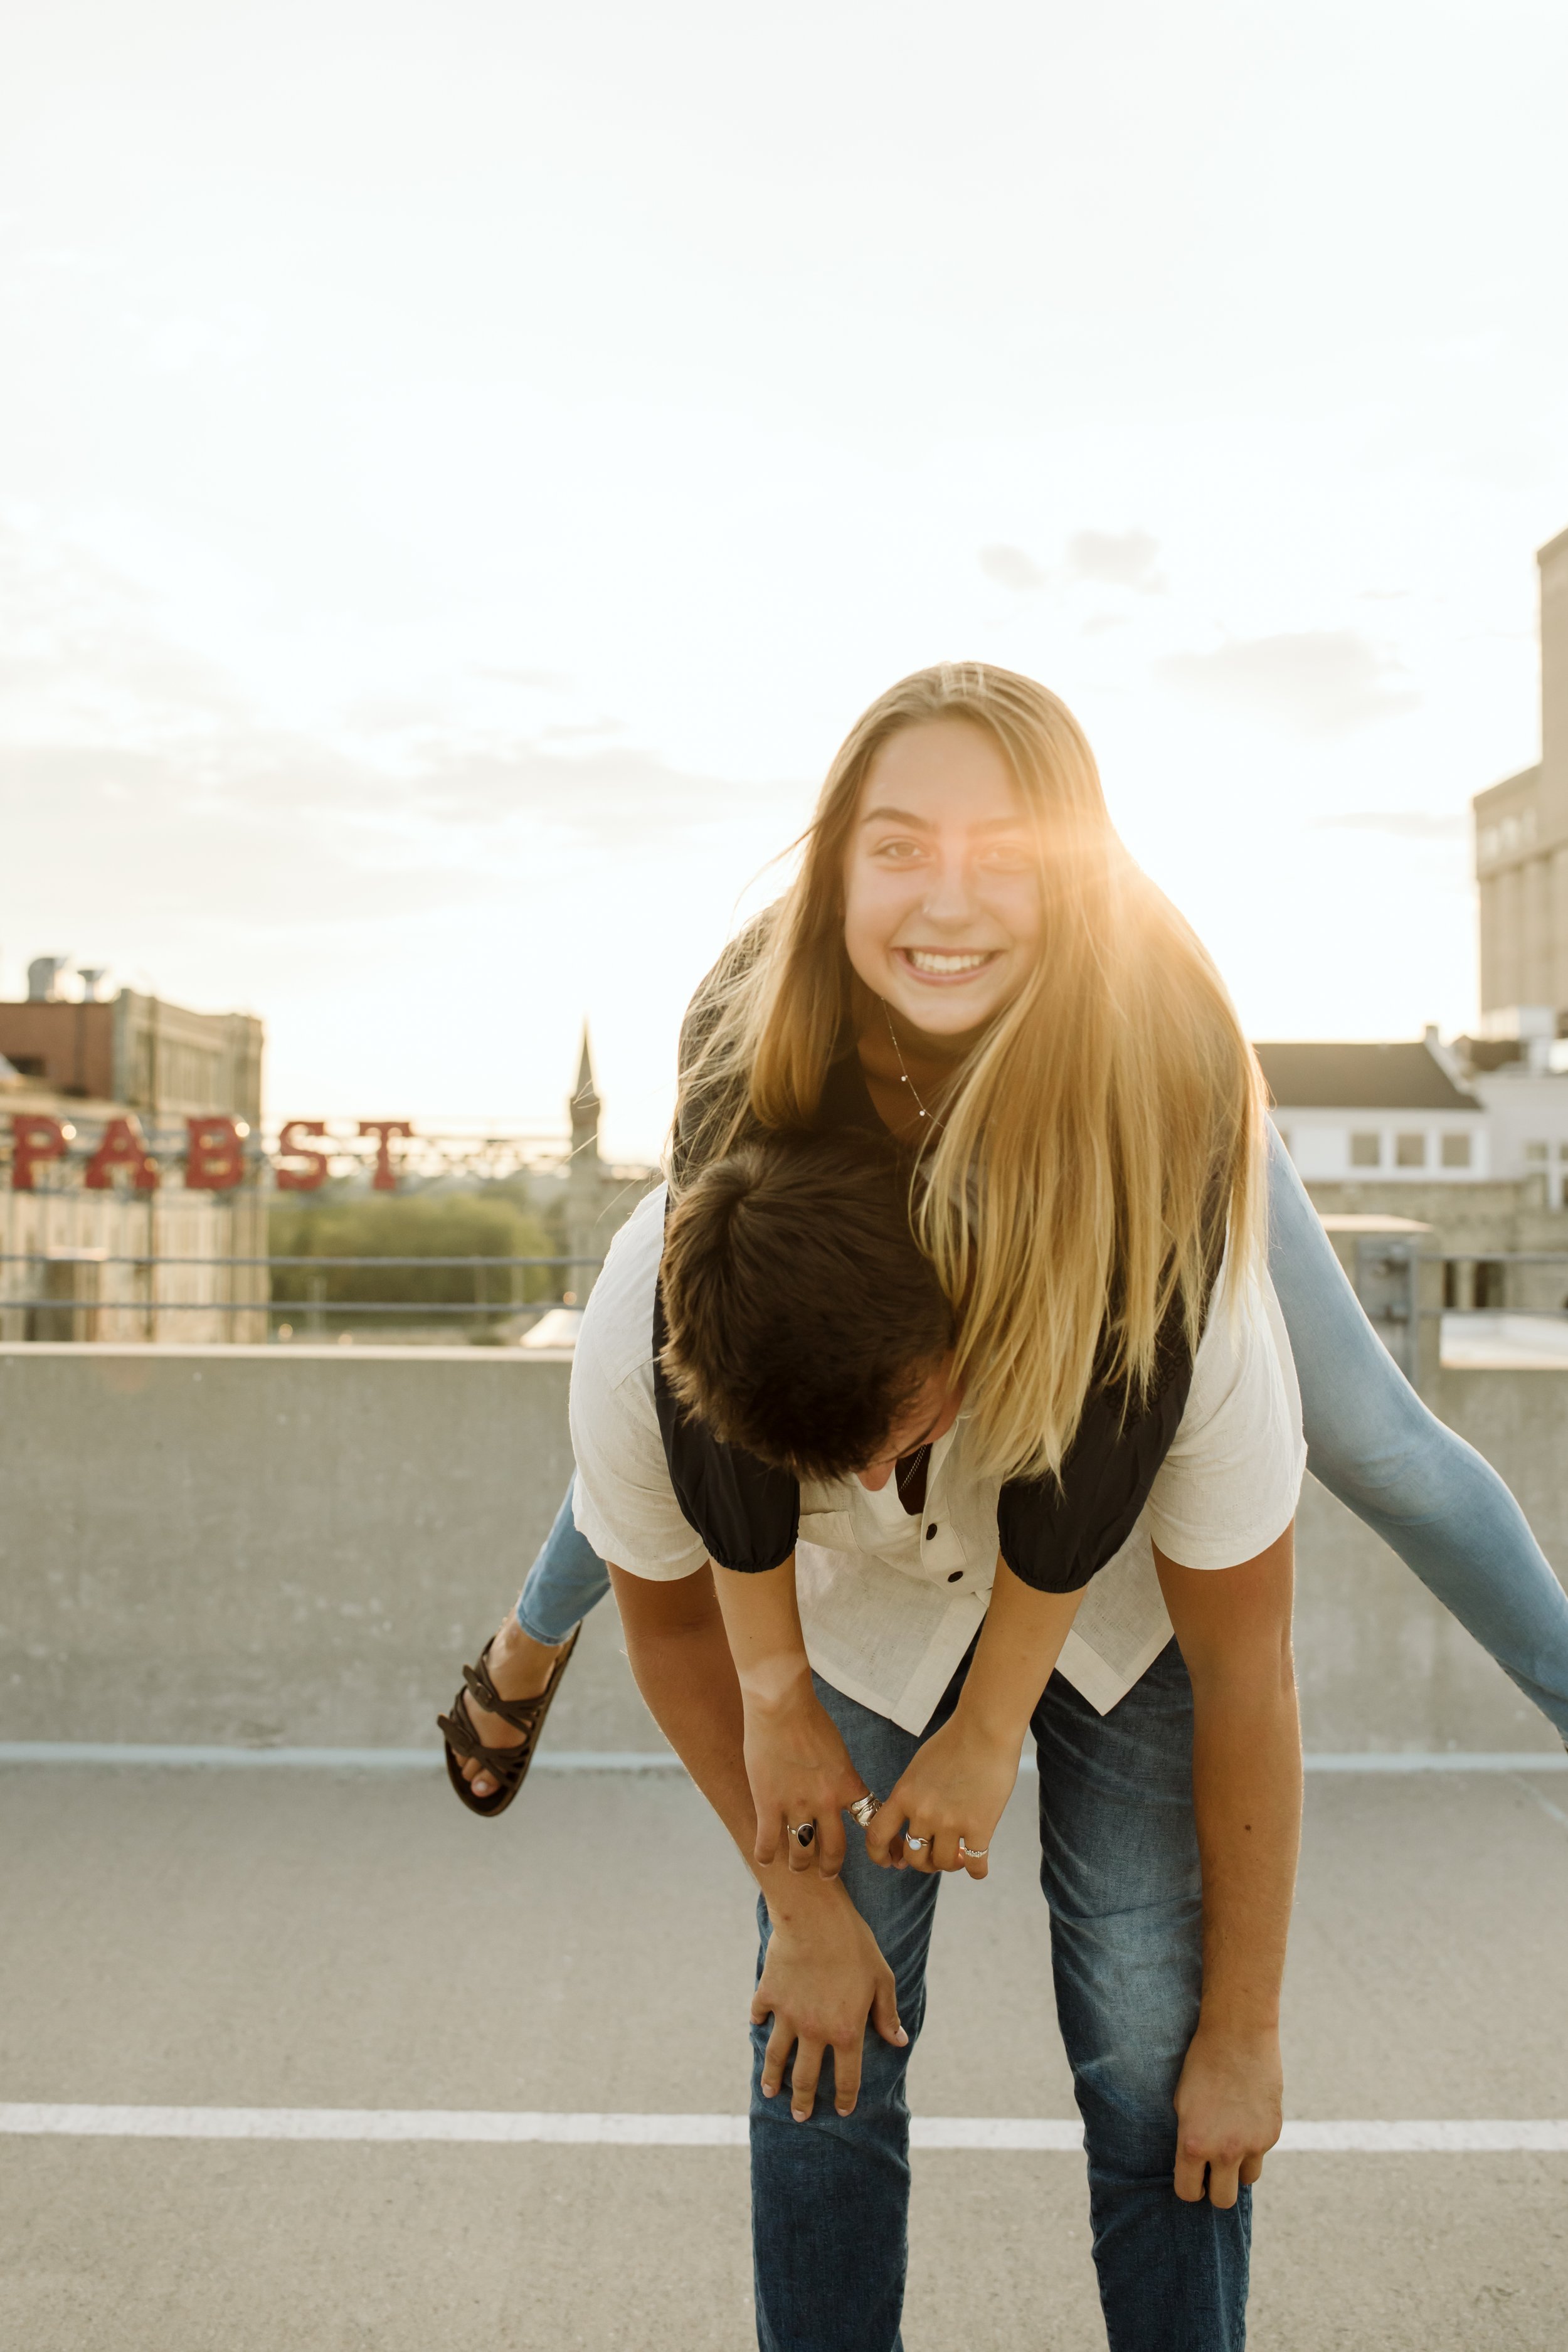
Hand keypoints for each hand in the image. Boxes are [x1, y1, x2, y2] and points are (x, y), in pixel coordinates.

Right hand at [745, 1680, 871, 1877]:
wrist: (781, 1705)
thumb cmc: (809, 1718)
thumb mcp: (836, 1750)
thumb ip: (838, 1775)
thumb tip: (839, 1790)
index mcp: (847, 1785)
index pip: (868, 1821)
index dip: (878, 1843)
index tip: (883, 1857)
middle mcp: (826, 1802)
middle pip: (835, 1849)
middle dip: (831, 1867)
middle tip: (827, 1873)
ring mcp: (796, 1805)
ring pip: (802, 1852)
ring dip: (800, 1863)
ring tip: (797, 1865)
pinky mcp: (768, 1804)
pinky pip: (769, 1842)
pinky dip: (767, 1855)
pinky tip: (766, 1859)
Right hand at [753, 1879, 906, 2118]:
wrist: (814, 1918)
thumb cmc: (855, 1946)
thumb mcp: (882, 1979)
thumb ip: (887, 2015)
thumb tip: (899, 2040)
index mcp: (846, 2031)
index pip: (846, 2078)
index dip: (845, 2098)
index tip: (842, 2110)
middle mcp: (814, 2031)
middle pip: (805, 2078)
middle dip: (802, 2101)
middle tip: (800, 2115)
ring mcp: (788, 2015)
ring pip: (777, 2057)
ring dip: (773, 2078)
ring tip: (769, 2092)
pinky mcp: (769, 1995)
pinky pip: (760, 2015)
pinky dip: (759, 2024)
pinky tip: (758, 2028)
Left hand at [865, 1708, 1017, 1876]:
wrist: (985, 1730)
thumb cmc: (953, 1742)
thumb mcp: (918, 1768)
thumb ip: (912, 1796)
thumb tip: (911, 1822)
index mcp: (904, 1795)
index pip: (877, 1836)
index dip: (880, 1855)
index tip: (890, 1862)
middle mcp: (923, 1813)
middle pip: (913, 1857)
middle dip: (923, 1862)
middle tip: (934, 1856)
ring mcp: (951, 1822)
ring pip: (943, 1863)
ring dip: (949, 1864)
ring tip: (958, 1855)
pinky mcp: (980, 1828)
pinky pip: (975, 1865)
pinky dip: (976, 1871)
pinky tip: (978, 1867)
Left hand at [1171, 2021, 1282, 2205]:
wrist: (1238, 2034)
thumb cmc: (1202, 2065)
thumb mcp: (1183, 2104)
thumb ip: (1190, 2140)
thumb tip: (1196, 2167)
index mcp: (1193, 2144)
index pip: (1188, 2192)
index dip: (1189, 2187)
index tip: (1192, 2176)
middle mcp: (1224, 2151)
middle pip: (1223, 2200)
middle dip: (1216, 2188)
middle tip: (1212, 2169)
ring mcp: (1252, 2144)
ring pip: (1247, 2180)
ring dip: (1239, 2168)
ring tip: (1231, 2140)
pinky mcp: (1273, 2133)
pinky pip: (1261, 2153)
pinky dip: (1254, 2144)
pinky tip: (1246, 2117)